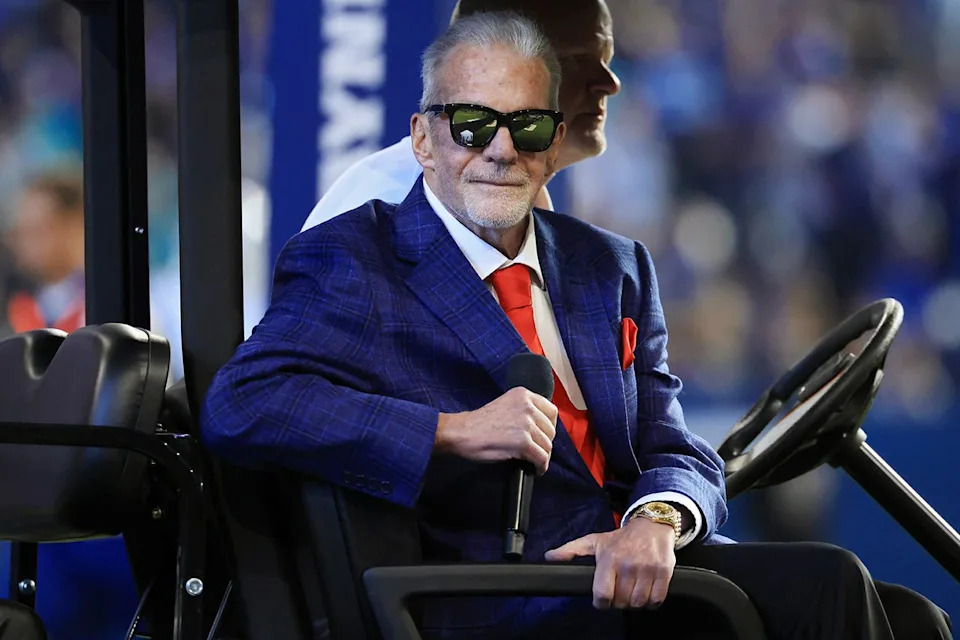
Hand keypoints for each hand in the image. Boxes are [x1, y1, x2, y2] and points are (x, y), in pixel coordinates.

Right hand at [435, 387, 557, 473]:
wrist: (462, 432)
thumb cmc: (479, 422)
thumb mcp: (506, 405)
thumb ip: (524, 410)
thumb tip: (541, 428)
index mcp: (523, 394)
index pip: (551, 411)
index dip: (549, 426)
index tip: (544, 435)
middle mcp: (527, 406)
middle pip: (550, 430)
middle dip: (545, 442)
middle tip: (537, 451)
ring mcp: (526, 424)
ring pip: (547, 445)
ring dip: (543, 456)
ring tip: (534, 462)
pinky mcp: (523, 442)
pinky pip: (541, 458)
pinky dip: (540, 466)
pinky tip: (535, 469)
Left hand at [544, 517, 675, 609]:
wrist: (652, 526)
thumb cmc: (621, 538)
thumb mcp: (594, 541)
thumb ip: (570, 550)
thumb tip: (550, 557)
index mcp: (609, 558)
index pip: (602, 594)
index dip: (601, 603)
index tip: (603, 600)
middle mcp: (628, 563)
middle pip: (621, 601)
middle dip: (619, 602)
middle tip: (619, 593)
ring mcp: (647, 568)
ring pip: (638, 603)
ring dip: (635, 603)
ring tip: (632, 592)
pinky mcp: (663, 572)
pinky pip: (656, 600)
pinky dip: (651, 602)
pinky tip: (646, 592)